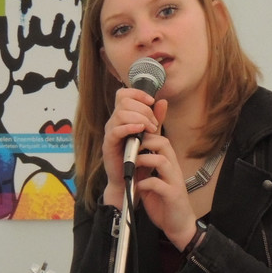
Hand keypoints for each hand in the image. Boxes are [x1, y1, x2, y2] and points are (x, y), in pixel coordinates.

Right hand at [101, 86, 161, 208]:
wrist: (131, 179)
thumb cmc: (139, 157)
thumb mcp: (151, 135)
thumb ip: (156, 118)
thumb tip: (163, 101)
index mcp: (123, 116)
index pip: (124, 94)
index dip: (137, 93)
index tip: (151, 101)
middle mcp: (114, 122)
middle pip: (124, 101)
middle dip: (143, 109)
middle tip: (154, 123)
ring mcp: (110, 132)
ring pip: (121, 113)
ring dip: (140, 118)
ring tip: (150, 129)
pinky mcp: (108, 145)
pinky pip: (116, 130)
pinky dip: (130, 127)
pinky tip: (140, 131)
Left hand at [129, 109, 199, 249]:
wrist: (180, 225)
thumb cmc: (166, 204)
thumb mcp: (154, 183)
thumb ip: (145, 171)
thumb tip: (130, 160)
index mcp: (169, 166)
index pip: (162, 141)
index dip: (147, 136)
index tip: (132, 139)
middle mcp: (174, 170)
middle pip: (164, 144)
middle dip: (145, 142)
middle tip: (131, 147)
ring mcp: (174, 182)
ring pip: (162, 161)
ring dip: (144, 160)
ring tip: (132, 165)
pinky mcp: (172, 196)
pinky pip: (158, 184)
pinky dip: (145, 183)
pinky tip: (138, 186)